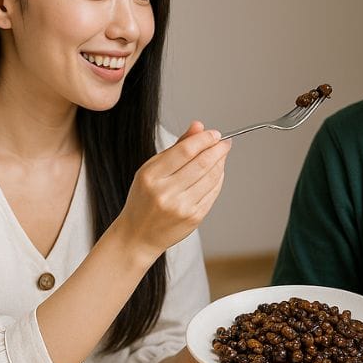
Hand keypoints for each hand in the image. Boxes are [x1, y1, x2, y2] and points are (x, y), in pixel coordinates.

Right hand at [112, 121, 230, 262]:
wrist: (138, 235)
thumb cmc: (144, 200)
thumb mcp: (151, 170)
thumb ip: (177, 147)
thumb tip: (198, 127)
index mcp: (151, 176)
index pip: (185, 151)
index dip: (204, 139)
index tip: (214, 134)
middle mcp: (166, 192)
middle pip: (202, 163)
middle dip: (218, 149)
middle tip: (225, 142)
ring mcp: (181, 206)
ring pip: (211, 178)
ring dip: (221, 163)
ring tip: (221, 155)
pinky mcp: (194, 217)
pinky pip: (213, 193)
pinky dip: (218, 179)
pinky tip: (217, 172)